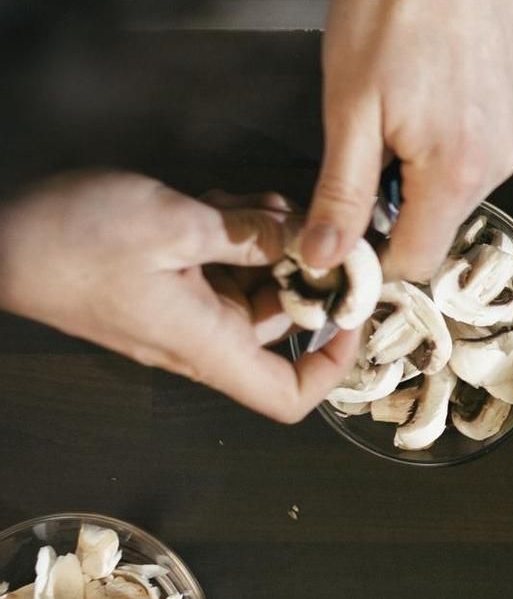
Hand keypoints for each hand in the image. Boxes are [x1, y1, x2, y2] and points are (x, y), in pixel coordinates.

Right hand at [0, 172, 360, 420]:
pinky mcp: (162, 281)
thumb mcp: (175, 225)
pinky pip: (218, 266)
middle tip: (311, 222)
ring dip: (268, 242)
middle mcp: (199, 336)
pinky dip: (233, 235)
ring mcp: (179, 308)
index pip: (287, 396)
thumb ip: (251, 236)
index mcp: (206, 343)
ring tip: (260, 203)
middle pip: (281, 321)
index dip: (333, 367)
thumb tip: (311, 243)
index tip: (353, 314)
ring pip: (253, 283)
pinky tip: (226, 201)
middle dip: (304, 271)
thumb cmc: (73, 239)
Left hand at [310, 0, 512, 279]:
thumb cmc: (387, 15)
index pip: (417, 260)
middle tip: (368, 139)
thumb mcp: (349, 109)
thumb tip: (322, 260)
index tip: (343, 224)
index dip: (374, 255)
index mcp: (455, 174)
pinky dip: (460, 125)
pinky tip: (439, 77)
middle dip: (402, 199)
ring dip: (431, 160)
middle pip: (443, 217)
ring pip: (466, 177)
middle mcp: (501, 160)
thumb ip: (341, 193)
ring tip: (405, 98)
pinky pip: (489, 137)